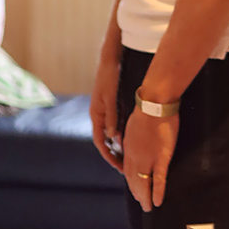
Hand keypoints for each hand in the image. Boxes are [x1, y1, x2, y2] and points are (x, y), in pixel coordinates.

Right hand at [90, 52, 122, 172]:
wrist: (110, 60)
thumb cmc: (110, 77)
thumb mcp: (111, 98)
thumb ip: (112, 117)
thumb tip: (113, 138)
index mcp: (96, 114)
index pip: (101, 142)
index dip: (109, 156)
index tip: (118, 167)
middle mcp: (98, 115)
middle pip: (105, 141)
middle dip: (114, 155)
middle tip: (125, 168)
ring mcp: (104, 110)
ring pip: (111, 134)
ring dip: (118, 146)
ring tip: (130, 157)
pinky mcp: (111, 105)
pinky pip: (115, 125)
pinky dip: (122, 134)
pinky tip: (132, 138)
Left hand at [123, 106, 178, 211]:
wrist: (154, 104)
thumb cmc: (145, 111)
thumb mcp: (132, 126)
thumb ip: (132, 138)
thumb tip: (132, 143)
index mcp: (128, 149)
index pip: (128, 170)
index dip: (131, 182)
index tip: (135, 189)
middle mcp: (134, 157)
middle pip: (133, 180)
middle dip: (137, 193)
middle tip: (142, 203)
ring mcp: (147, 158)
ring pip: (144, 183)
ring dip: (145, 197)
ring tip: (147, 207)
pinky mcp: (161, 158)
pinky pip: (159, 179)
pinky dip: (157, 192)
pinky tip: (157, 202)